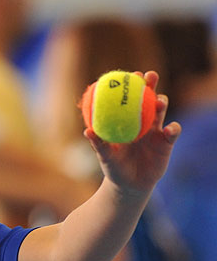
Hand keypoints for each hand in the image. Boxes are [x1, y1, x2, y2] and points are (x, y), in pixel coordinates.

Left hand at [84, 71, 181, 196]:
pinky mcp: (167, 142)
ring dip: (161, 102)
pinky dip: (173, 128)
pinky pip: (173, 132)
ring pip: (161, 111)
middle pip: (148, 97)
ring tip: (159, 101)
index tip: (128, 75)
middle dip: (150, 83)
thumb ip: (98, 144)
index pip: (128, 98)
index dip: (129, 85)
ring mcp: (155, 130)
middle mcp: (142, 121)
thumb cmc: (114, 168)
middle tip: (149, 76)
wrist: (129, 185)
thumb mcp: (105, 156)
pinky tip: (169, 129)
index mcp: (125, 120)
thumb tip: (87, 131)